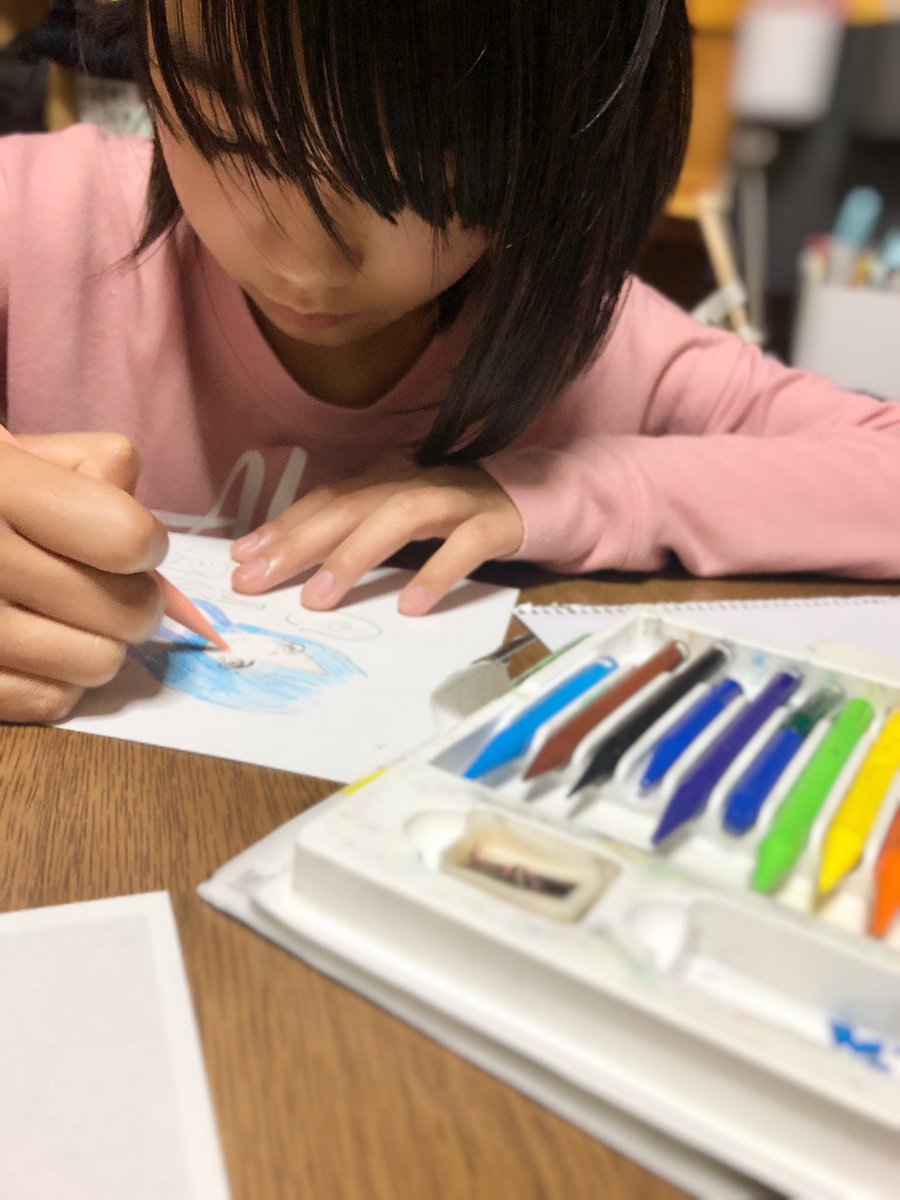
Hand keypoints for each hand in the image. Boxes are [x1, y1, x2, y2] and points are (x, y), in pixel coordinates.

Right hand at [0, 433, 167, 722]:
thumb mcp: (29, 454)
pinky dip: (56, 679)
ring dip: (99, 643)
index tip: (130, 544)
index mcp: (2, 490)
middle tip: (107, 586)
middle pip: (129, 612)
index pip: (128, 540)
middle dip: (135, 600)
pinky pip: (52, 700)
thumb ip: (100, 469)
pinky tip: (35, 647)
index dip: (147, 544)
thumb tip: (148, 545)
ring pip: (99, 663)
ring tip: (68, 616)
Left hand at [230, 464, 523, 613]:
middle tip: (255, 580)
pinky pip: (466, 544)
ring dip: (355, 556)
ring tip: (319, 599)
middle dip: (298, 542)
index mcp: (391, 480)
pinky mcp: (499, 521)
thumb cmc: (468, 516)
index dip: (283, 527)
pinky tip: (411, 605)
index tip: (241, 560)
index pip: (328, 499)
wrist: (550, 495)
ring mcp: (460, 497)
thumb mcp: (410, 520)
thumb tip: (298, 564)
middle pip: (350, 505)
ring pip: (400, 516)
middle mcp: (418, 480)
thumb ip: (365, 533)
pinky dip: (437, 571)